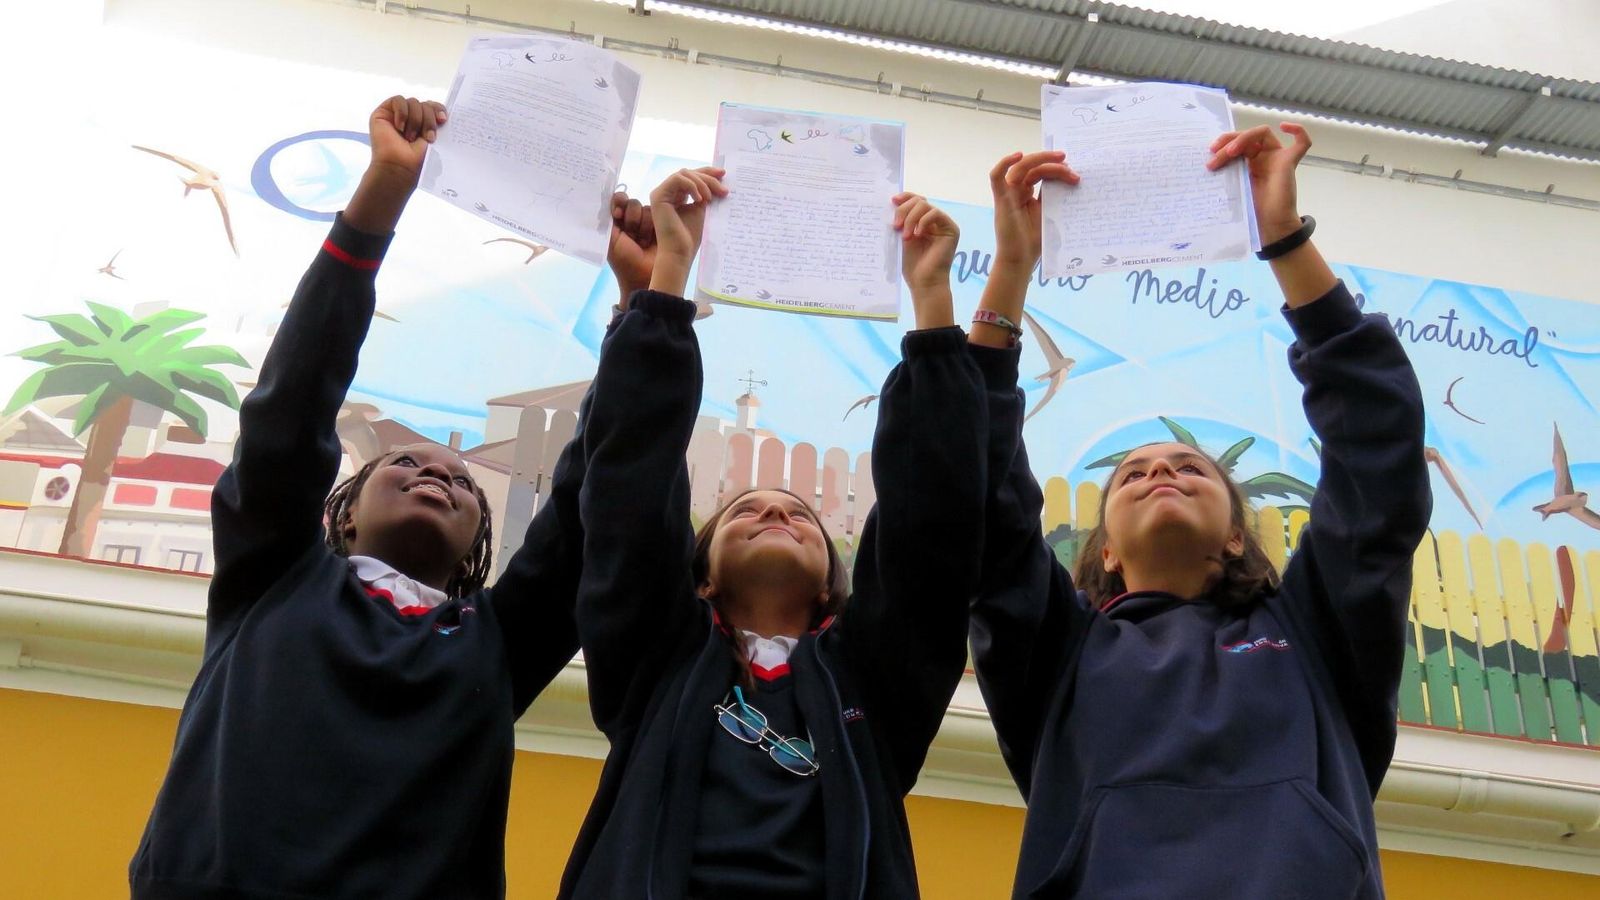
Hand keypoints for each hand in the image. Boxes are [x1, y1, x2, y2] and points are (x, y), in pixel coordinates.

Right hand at [345, 95, 446, 233]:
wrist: (400, 168)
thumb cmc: (417, 160)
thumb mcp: (433, 139)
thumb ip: (437, 123)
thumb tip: (444, 114)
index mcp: (424, 125)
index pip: (433, 107)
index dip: (439, 109)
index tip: (443, 120)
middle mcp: (411, 119)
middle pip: (425, 104)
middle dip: (428, 120)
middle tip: (427, 138)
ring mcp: (397, 115)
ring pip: (413, 102)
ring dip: (415, 120)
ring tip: (410, 138)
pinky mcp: (383, 113)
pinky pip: (397, 100)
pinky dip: (402, 112)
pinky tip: (400, 127)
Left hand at [608, 190, 655, 304]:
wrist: (644, 277)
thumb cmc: (624, 261)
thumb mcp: (610, 240)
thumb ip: (608, 220)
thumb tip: (612, 200)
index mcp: (617, 222)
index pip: (618, 200)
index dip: (618, 202)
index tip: (618, 214)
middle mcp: (632, 220)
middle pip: (632, 203)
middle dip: (631, 218)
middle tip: (631, 235)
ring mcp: (647, 223)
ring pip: (646, 208)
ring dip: (642, 226)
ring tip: (643, 242)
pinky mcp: (662, 226)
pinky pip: (659, 214)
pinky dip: (653, 226)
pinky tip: (652, 240)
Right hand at [647, 167, 726, 295]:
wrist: (679, 252)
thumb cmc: (690, 237)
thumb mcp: (701, 209)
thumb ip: (705, 194)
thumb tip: (719, 180)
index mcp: (676, 195)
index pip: (691, 177)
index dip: (707, 173)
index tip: (723, 174)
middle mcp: (666, 192)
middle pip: (689, 173)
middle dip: (708, 176)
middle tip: (724, 185)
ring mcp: (660, 193)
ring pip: (684, 174)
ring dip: (701, 183)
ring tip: (710, 198)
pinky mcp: (658, 196)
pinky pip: (677, 179)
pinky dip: (691, 186)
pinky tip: (700, 199)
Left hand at [893, 193, 958, 328]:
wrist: (924, 283)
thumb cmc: (912, 265)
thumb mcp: (900, 239)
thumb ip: (899, 222)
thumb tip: (891, 203)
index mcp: (921, 221)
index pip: (915, 201)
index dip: (904, 197)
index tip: (892, 200)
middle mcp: (933, 221)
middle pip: (919, 200)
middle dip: (904, 209)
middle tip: (895, 225)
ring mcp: (943, 224)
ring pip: (925, 205)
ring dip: (911, 218)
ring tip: (905, 236)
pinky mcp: (951, 229)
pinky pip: (936, 213)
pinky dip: (923, 221)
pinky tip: (916, 235)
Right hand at [989, 151, 1078, 268]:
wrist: (1021, 260)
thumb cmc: (1034, 242)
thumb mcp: (1051, 213)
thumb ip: (1056, 196)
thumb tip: (1073, 178)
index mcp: (1029, 194)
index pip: (1042, 173)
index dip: (1057, 169)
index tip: (1075, 172)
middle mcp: (1018, 190)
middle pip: (1034, 167)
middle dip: (1052, 162)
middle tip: (1069, 162)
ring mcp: (1008, 193)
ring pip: (1021, 167)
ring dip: (1040, 159)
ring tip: (1060, 159)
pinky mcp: (1000, 199)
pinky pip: (996, 176)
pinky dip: (1004, 163)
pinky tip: (1018, 155)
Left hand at [1206, 123, 1310, 243]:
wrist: (1268, 224)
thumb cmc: (1251, 208)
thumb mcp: (1232, 184)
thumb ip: (1227, 170)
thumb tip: (1208, 161)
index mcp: (1249, 161)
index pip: (1236, 142)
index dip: (1223, 143)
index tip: (1209, 153)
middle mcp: (1263, 156)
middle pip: (1246, 137)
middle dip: (1227, 143)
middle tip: (1213, 157)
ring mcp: (1277, 157)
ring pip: (1261, 134)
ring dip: (1242, 138)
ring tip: (1228, 152)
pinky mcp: (1289, 162)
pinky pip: (1301, 142)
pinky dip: (1297, 130)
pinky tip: (1284, 126)